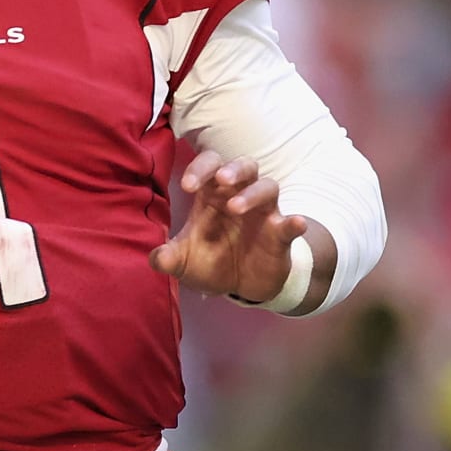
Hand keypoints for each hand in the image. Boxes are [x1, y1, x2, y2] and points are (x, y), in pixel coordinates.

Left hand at [149, 149, 308, 303]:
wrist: (242, 286)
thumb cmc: (211, 262)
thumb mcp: (185, 262)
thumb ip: (169, 258)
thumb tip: (155, 258)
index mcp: (213, 195)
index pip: (210, 164)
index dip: (200, 168)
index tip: (187, 185)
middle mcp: (240, 195)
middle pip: (243, 166)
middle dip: (232, 169)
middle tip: (221, 179)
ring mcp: (263, 213)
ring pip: (267, 186)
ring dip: (253, 193)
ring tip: (236, 207)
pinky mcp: (280, 234)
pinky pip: (290, 223)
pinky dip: (294, 222)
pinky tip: (295, 222)